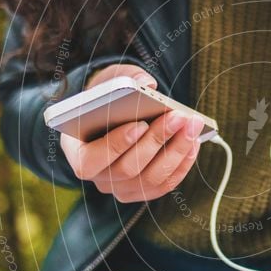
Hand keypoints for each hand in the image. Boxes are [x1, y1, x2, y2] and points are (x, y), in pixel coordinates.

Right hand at [60, 64, 203, 201]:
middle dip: (156, 140)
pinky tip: (194, 141)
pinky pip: (165, 184)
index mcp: (77, 153)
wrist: (114, 117)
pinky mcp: (142, 192)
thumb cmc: (108, 99)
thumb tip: (147, 83)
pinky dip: (182, 163)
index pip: (91, 161)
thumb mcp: (109, 82)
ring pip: (150, 179)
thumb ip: (123, 78)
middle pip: (127, 169)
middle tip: (178, 117)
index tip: (140, 124)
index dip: (116, 145)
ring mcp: (120, 188)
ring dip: (176, 151)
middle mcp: (97, 177)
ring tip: (192, 125)